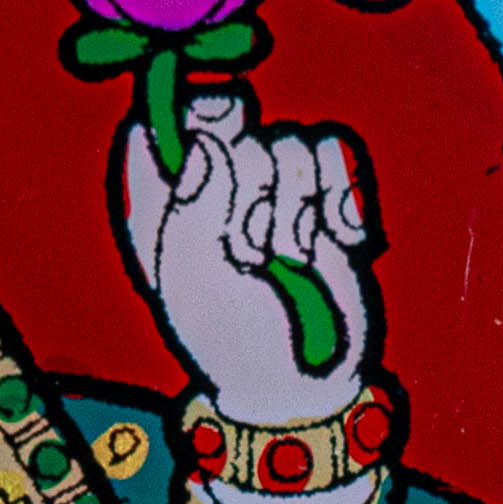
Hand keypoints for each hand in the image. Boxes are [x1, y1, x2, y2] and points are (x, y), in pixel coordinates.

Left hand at [122, 90, 382, 429]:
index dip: (187, 117)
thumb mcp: (194, 275)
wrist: (304, 386)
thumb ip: (193, 201)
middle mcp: (214, 186)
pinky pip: (333, 151)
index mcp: (163, 203)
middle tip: (249, 248)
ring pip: (289, 141)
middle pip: (234, 125)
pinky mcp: (322, 197)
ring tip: (291, 260)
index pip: (160, 120)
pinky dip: (342, 192)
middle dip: (251, 185)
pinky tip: (341, 238)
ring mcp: (271, 189)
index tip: (216, 139)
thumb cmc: (235, 341)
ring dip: (296, 206)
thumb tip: (211, 138)